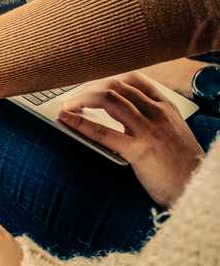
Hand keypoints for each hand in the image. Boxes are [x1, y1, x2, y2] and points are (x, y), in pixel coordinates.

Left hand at [58, 72, 203, 206]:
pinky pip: (104, 132)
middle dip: (89, 88)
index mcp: (165, 107)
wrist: (198, 186)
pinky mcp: (139, 149)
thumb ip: (151, 119)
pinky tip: (67, 120)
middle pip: (116, 85)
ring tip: (67, 106)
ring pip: (110, 99)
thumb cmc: (181, 163)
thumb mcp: (171, 132)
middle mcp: (157, 113)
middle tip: (72, 97)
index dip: (106, 79)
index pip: (132, 79)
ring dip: (82, 99)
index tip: (89, 85)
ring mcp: (149, 129)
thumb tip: (121, 115)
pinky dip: (80, 123)